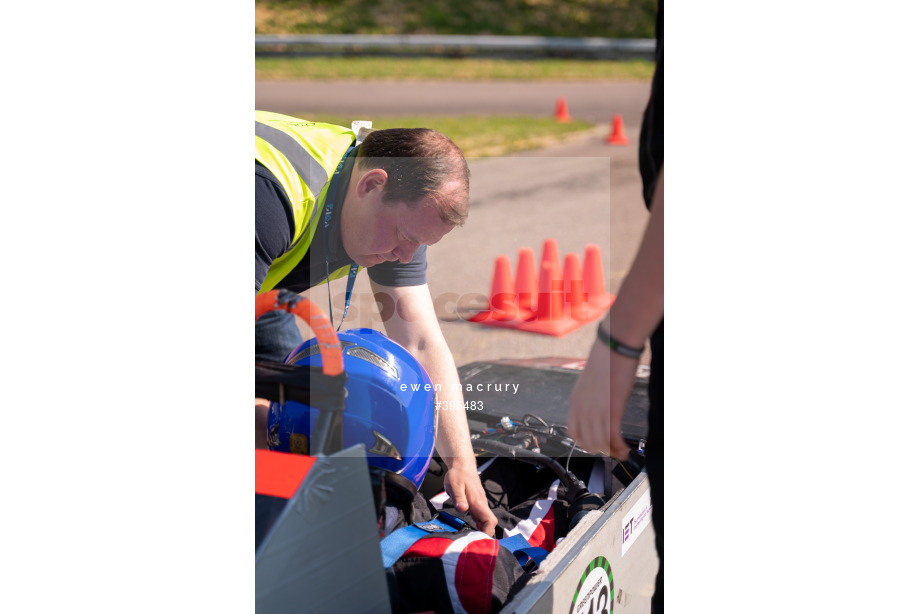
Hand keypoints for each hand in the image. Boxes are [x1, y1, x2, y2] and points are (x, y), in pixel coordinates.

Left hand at [443, 462, 497, 536]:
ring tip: (472, 539)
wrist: (462, 465)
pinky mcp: (477, 503)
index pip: (489, 520)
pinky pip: (481, 516)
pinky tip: (471, 529)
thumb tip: (463, 509)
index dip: (487, 532)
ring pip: (486, 520)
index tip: (479, 540)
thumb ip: (459, 498)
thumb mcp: (455, 485)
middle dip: (486, 534)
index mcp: (478, 501)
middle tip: (475, 543)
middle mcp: (481, 503)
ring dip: (482, 530)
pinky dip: (479, 525)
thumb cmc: (458, 474)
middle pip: (491, 523)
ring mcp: (480, 503)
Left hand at [567, 340, 636, 460]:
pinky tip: (626, 449)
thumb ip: (589, 399)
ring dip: (612, 452)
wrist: (615, 348)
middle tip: (612, 451)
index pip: (573, 433)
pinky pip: (613, 437)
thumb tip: (596, 411)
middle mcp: (582, 409)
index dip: (585, 444)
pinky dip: (619, 447)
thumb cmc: (606, 361)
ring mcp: (596, 410)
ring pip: (600, 443)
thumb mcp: (590, 384)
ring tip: (621, 452)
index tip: (596, 446)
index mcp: (575, 402)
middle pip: (587, 442)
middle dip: (601, 450)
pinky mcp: (612, 409)